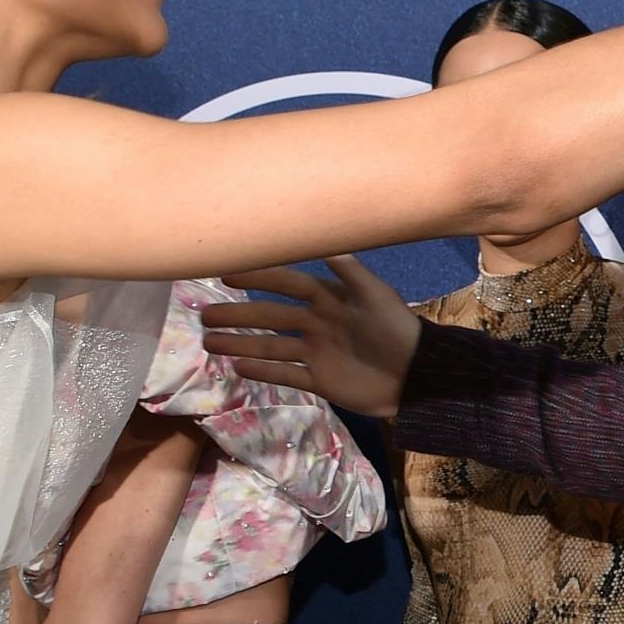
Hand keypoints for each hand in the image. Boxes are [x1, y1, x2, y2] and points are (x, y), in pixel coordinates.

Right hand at [202, 256, 419, 417]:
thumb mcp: (377, 296)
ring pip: (271, 346)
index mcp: (329, 299)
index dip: (260, 278)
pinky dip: (263, 371)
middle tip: (204, 315)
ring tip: (209, 342)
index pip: (288, 284)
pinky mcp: (320, 380)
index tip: (228, 274)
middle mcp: (316, 323)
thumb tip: (324, 243)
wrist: (418, 375)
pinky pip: (286, 374)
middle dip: (238, 315)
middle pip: (270, 317)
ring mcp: (316, 353)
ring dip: (241, 343)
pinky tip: (237, 367)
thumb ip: (351, 272)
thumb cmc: (399, 329)